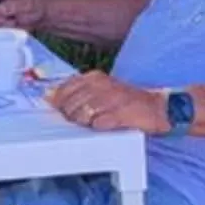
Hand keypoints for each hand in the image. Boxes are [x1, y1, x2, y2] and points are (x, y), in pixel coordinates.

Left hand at [45, 70, 162, 134]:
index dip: (59, 103)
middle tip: (81, 122)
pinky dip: (98, 126)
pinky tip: (103, 126)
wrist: (155, 107)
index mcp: (94, 78)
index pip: (65, 89)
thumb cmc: (123, 102)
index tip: (60, 111)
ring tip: (92, 124)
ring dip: (83, 123)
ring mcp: (113, 98)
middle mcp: (103, 85)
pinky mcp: (123, 113)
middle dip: (71, 116)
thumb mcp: (99, 91)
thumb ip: (75, 92)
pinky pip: (100, 122)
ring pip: (83, 114)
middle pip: (72, 104)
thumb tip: (48, 97)